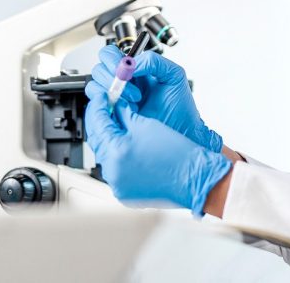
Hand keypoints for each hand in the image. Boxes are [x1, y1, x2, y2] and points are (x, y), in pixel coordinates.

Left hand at [84, 92, 230, 216]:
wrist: (192, 177)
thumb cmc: (177, 152)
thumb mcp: (147, 124)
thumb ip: (125, 114)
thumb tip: (114, 106)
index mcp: (116, 151)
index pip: (97, 122)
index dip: (99, 105)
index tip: (103, 97)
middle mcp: (112, 171)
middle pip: (97, 139)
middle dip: (102, 122)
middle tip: (109, 109)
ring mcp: (117, 184)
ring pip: (105, 155)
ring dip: (110, 139)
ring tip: (121, 128)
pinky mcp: (124, 192)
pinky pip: (114, 170)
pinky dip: (118, 156)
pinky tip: (128, 147)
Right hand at [86, 45, 222, 152]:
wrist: (181, 130)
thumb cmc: (179, 105)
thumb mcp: (173, 75)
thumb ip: (154, 61)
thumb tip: (130, 64)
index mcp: (135, 69)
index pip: (110, 54)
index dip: (112, 59)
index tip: (124, 69)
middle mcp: (122, 82)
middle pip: (99, 69)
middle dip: (112, 77)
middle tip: (131, 86)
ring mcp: (116, 99)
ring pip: (94, 86)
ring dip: (112, 91)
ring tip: (135, 100)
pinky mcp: (112, 115)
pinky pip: (96, 106)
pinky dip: (107, 105)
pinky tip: (125, 109)